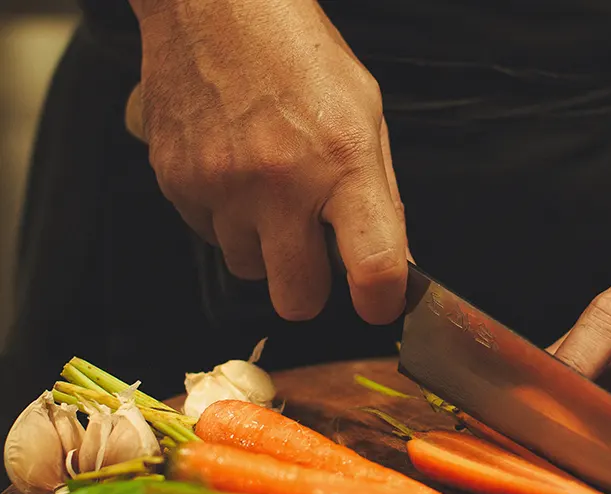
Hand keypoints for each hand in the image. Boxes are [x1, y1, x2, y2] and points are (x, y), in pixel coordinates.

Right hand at [133, 0, 407, 323]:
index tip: (377, 305)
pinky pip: (209, 236)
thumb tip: (390, 263)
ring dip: (264, 248)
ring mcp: (221, 186)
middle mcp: (279, 181)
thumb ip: (379, 196)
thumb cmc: (295, 54)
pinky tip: (235, 174)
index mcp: (342, 162)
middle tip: (313, 255)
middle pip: (297, 298)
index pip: (373, 265)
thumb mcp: (365, 117)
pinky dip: (226, 220)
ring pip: (248, 269)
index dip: (380, 302)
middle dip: (309, 288)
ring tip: (268, 193)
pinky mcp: (177, 184)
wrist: (212, 6)